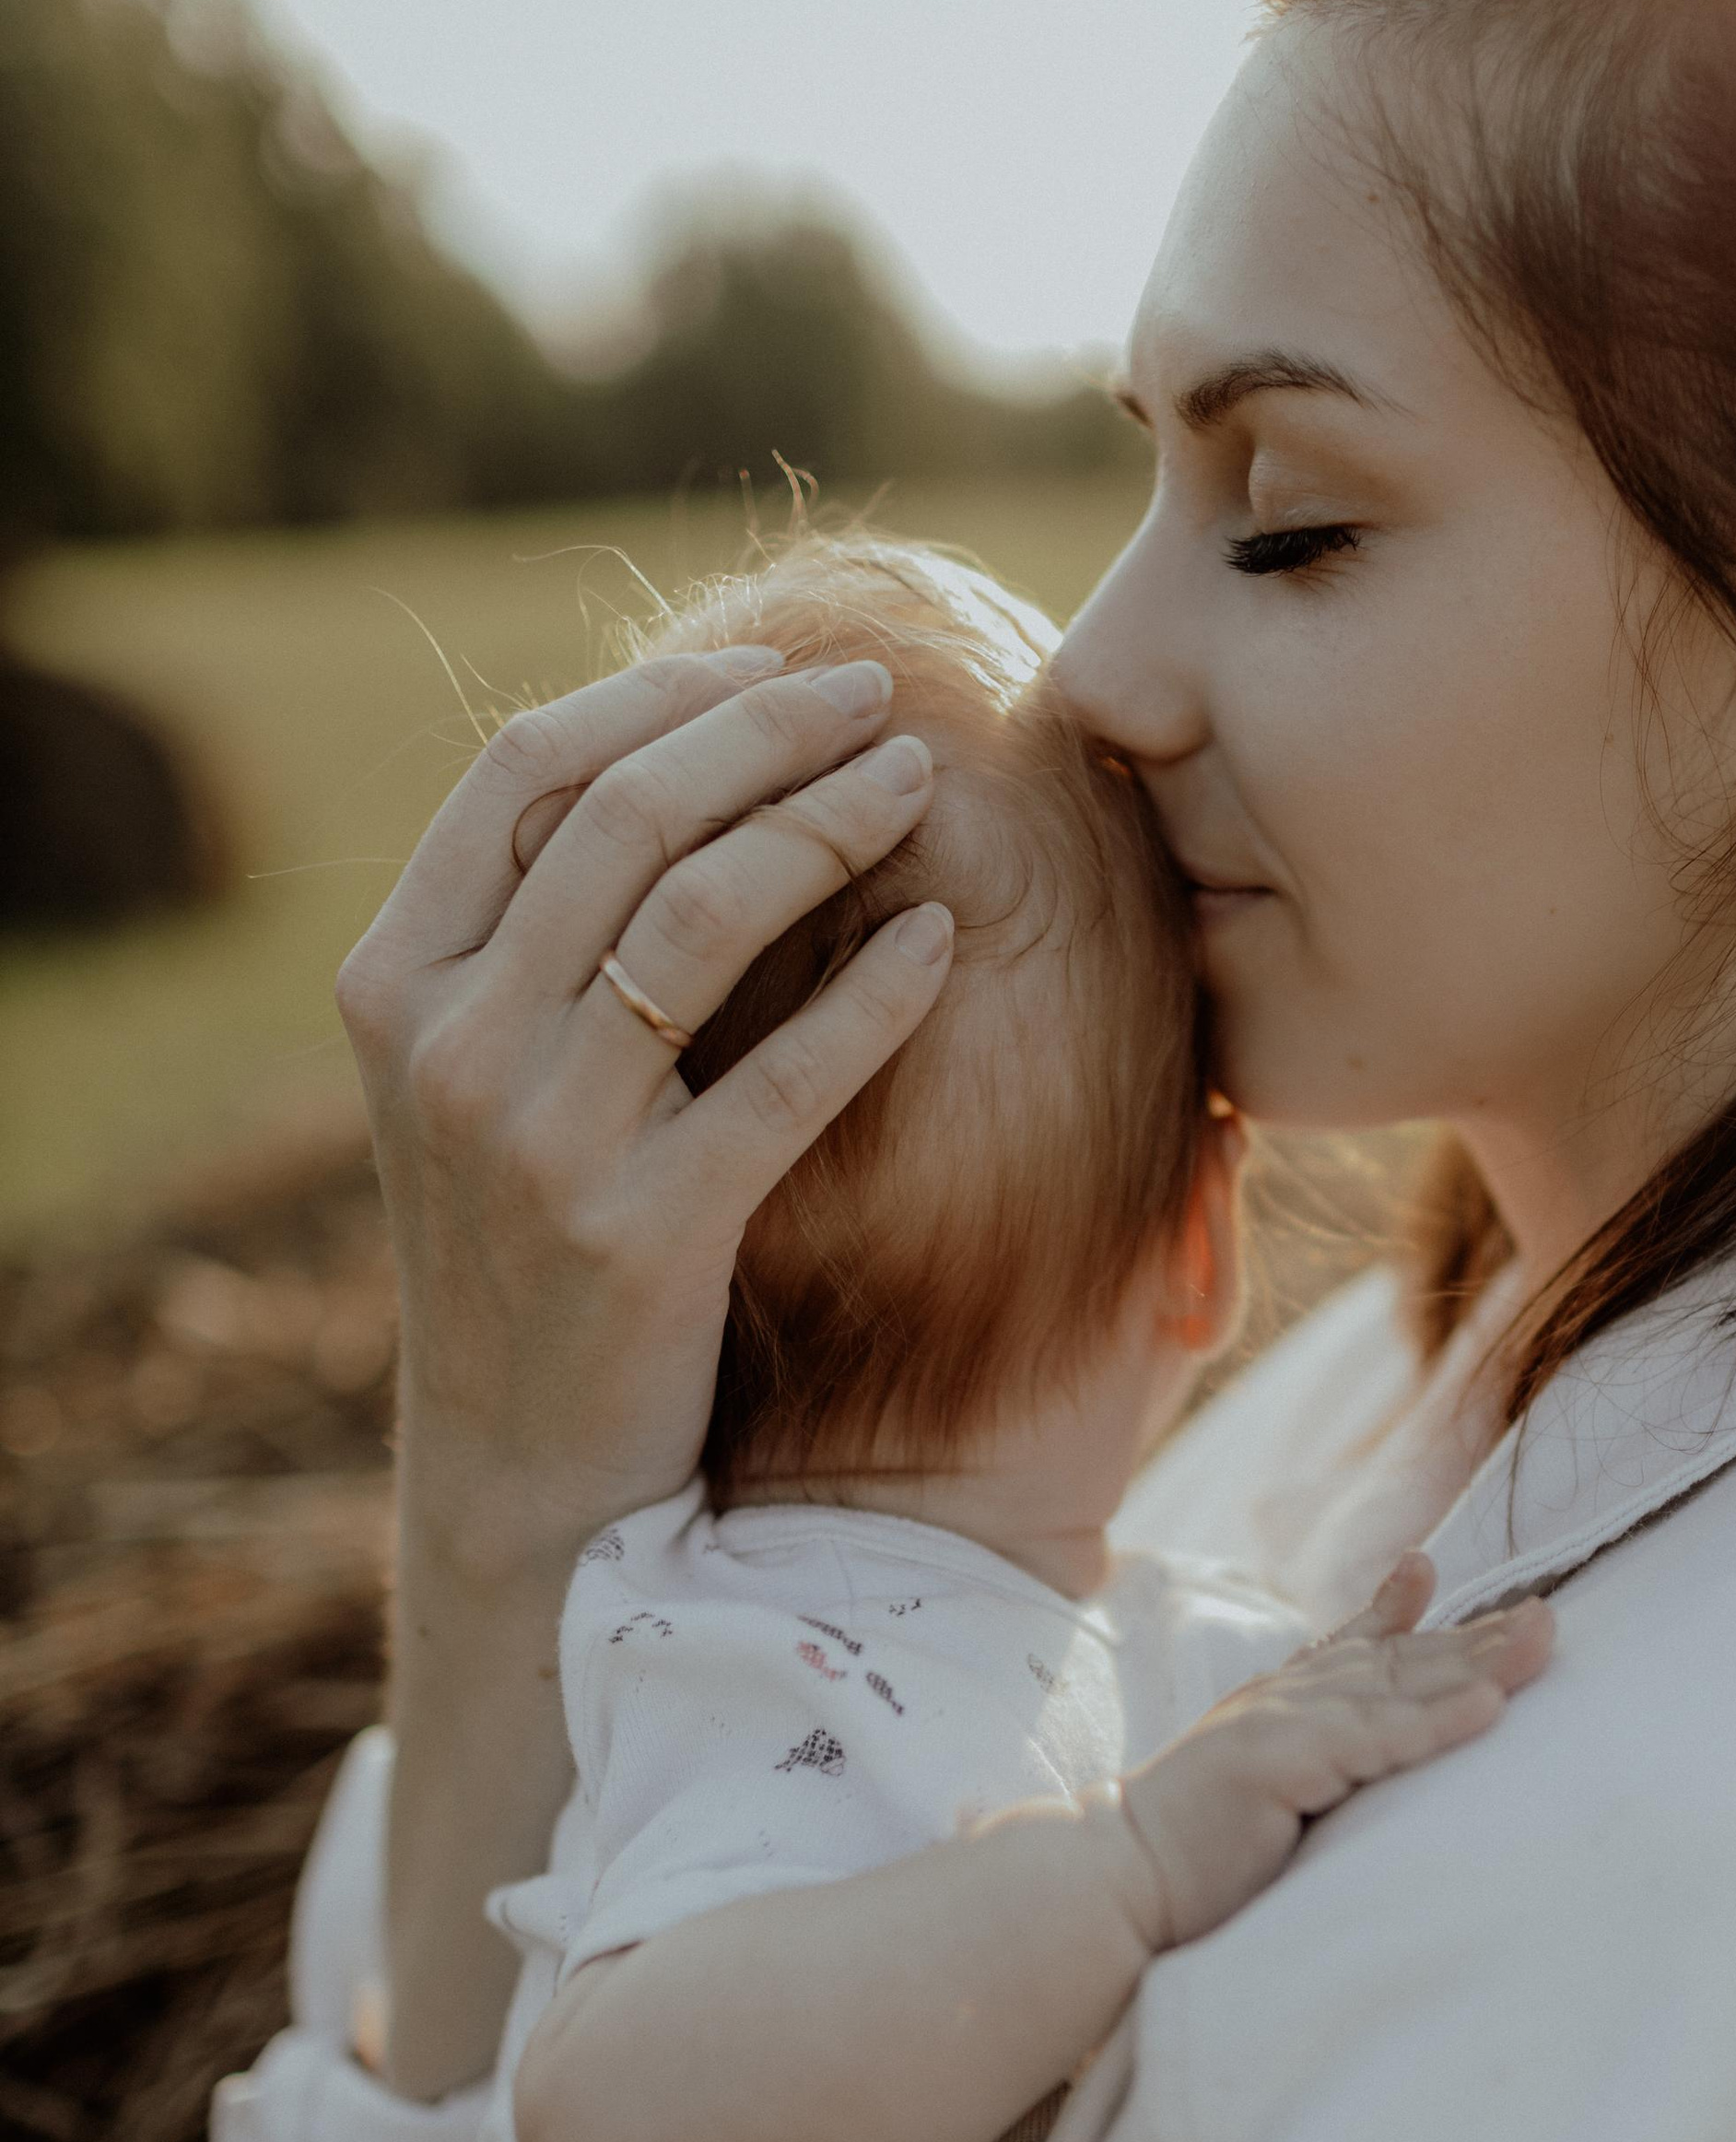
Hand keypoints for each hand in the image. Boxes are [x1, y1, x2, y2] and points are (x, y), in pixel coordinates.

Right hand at [338, 647, 953, 1580]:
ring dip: (830, 820)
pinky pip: (786, 1076)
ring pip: (704, 912)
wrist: (522, 1472)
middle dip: (771, 729)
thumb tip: (669, 770)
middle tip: (881, 694)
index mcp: (393, 982)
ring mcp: (538, 1140)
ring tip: (921, 779)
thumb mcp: (477, 1083)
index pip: (522, 770)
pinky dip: (876, 992)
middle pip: (626, 815)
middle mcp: (448, 1044)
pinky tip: (937, 940)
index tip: (774, 669)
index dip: (659, 696)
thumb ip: (528, 944)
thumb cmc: (527, 1252)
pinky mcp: (641, 1234)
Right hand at [1108, 1556, 1554, 1952]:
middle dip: (1479, 1638)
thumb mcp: (1267, 1791)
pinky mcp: (1280, 1759)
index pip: (1357, 1649)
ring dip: (1478, 1665)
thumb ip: (1319, 1761)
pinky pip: (1374, 1739)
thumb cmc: (1192, 1857)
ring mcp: (1281, 1721)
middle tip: (1551, 1617)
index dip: (1405, 1611)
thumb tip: (1359, 1768)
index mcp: (1281, 1707)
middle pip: (1400, 1659)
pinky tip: (1489, 1708)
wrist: (1119, 1879)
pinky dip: (1434, 1722)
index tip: (1437, 1572)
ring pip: (1397, 1686)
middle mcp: (1286, 1698)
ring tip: (1542, 1643)